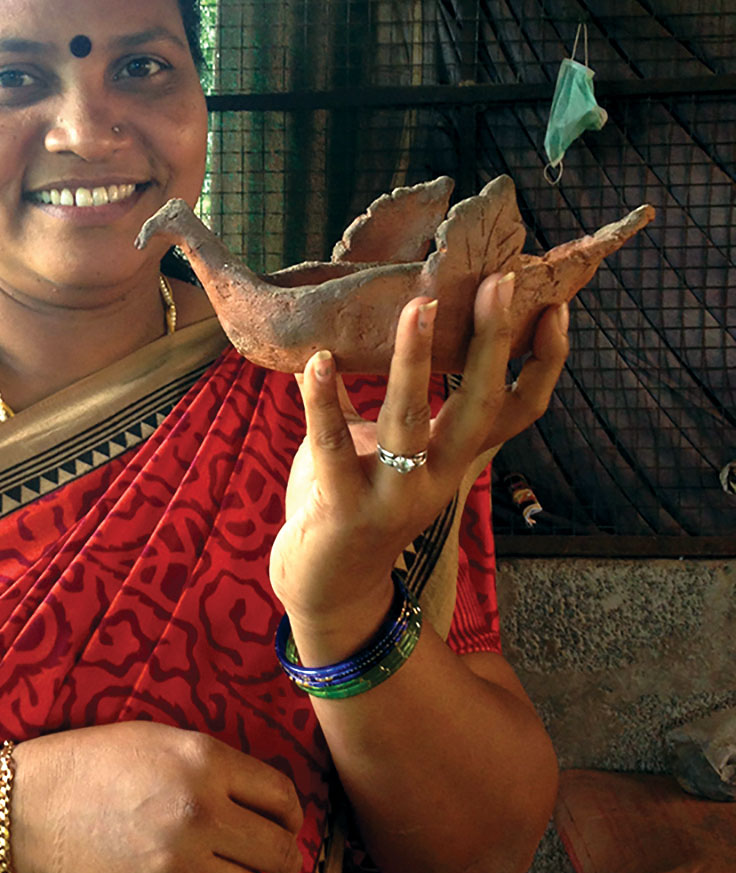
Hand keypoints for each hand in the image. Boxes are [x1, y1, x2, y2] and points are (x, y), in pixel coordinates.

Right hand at [11, 722, 303, 872]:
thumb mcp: (166, 741)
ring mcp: (176, 866)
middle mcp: (198, 814)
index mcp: (205, 763)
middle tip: (261, 856)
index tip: (280, 823)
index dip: (289, 815)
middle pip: (279, 853)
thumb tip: (273, 808)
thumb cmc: (100, 764)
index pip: (283, 799)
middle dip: (278, 856)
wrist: (31, 806)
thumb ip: (221, 768)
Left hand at [269, 275, 569, 646]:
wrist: (325, 589)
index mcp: (453, 457)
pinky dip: (323, 401)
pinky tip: (317, 360)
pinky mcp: (346, 509)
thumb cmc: (348, 506)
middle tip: (501, 284)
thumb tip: (342, 339)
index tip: (556, 307)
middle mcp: (438, 477)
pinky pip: (334, 445)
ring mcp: (395, 496)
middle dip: (492, 343)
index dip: (543, 363)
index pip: (517, 409)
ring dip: (413, 361)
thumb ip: (362, 402)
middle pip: (481, 406)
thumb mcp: (371, 448)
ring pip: (412, 420)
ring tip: (418, 307)